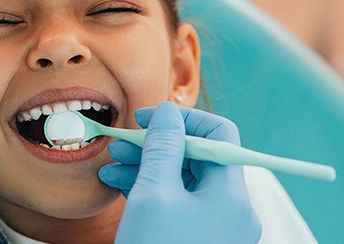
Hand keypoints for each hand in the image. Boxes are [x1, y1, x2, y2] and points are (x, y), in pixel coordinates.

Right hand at [98, 101, 260, 243]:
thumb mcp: (154, 195)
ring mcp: (214, 226)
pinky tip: (119, 184)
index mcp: (231, 195)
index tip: (148, 118)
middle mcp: (229, 210)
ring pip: (182, 180)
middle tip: (123, 141)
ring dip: (147, 166)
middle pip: (197, 158)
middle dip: (157, 145)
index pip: (219, 135)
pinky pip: (176, 203)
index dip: (183, 119)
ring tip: (113, 164)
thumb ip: (163, 148)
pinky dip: (150, 190)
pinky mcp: (196, 239)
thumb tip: (169, 113)